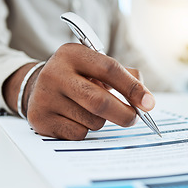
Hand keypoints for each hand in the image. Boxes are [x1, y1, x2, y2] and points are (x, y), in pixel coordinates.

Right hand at [3, 43, 154, 139]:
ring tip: (88, 110)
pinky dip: (84, 130)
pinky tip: (74, 118)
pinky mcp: (40, 119)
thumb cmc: (78, 78)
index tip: (148, 104)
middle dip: (124, 114)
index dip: (132, 88)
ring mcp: (45, 97)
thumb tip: (146, 101)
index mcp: (72, 53)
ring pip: (92, 121)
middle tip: (133, 119)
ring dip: (100, 121)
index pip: (109, 69)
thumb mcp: (97, 67)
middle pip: (100, 102)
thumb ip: (125, 77)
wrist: (38, 87)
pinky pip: (78, 134)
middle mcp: (54, 73)